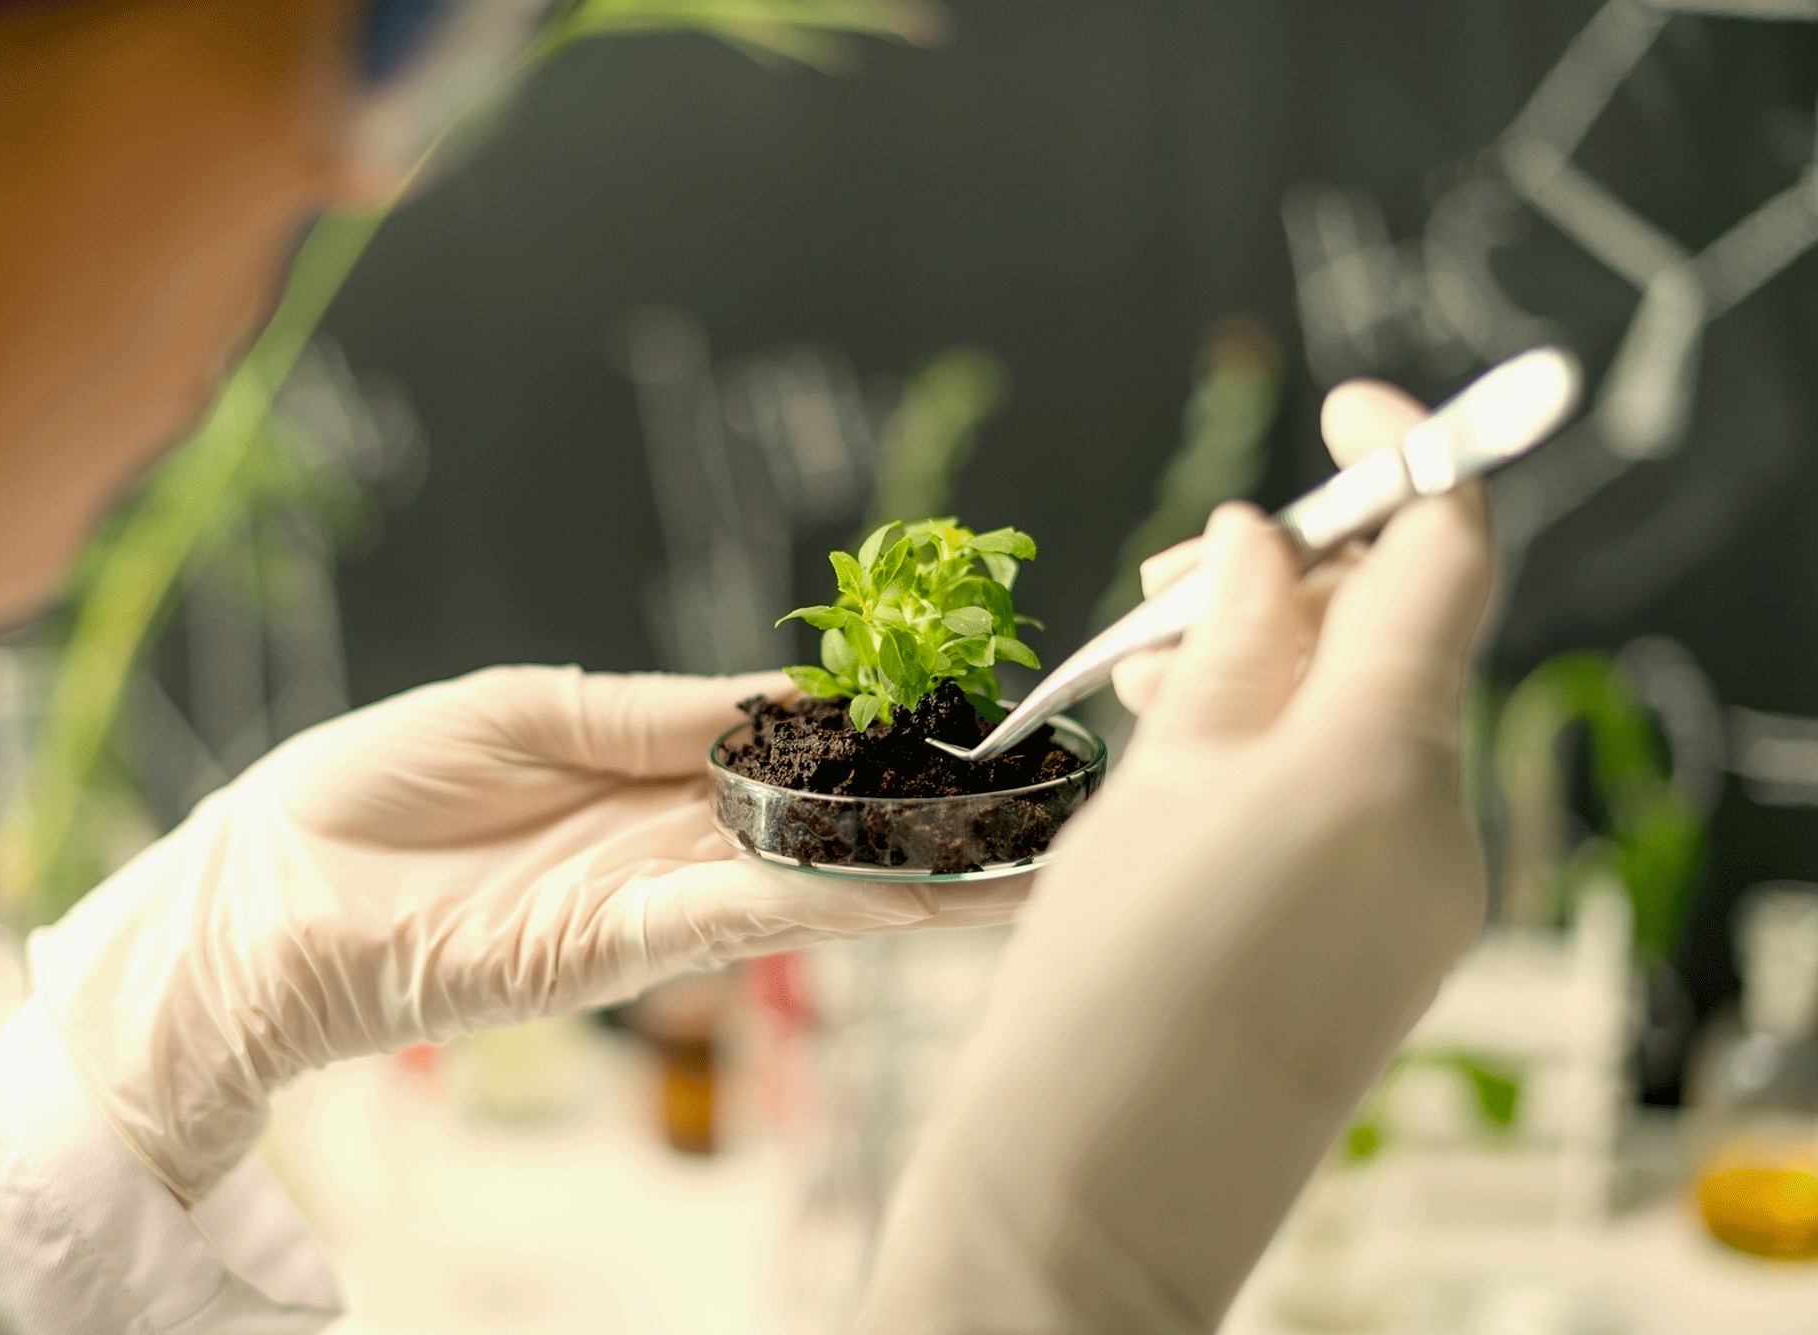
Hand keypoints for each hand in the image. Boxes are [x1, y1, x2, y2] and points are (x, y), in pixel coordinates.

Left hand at [31, 667, 1026, 1203]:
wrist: (266, 894)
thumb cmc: (372, 785)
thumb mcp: (525, 707)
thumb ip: (652, 709)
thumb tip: (774, 693)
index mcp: (644, 766)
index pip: (789, 751)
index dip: (874, 739)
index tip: (962, 719)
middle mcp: (667, 841)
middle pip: (824, 830)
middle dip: (929, 822)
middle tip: (1043, 809)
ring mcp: (651, 900)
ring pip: (812, 885)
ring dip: (918, 878)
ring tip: (1027, 861)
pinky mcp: (619, 952)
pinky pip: (746, 919)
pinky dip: (835, 905)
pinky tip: (920, 892)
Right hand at [857, 379, 1490, 1332]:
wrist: (1102, 1183)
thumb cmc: (1102, 980)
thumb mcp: (1158, 777)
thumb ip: (1231, 641)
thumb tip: (1264, 544)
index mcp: (1379, 761)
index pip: (1447, 554)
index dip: (1412, 456)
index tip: (1349, 407)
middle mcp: (1442, 820)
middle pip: (1405, 634)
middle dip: (1298, 580)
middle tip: (1171, 584)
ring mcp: (1435, 888)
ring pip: (1377, 716)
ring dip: (1281, 668)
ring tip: (1154, 683)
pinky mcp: (1405, 937)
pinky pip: (1368, 797)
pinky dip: (1293, 751)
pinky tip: (1193, 767)